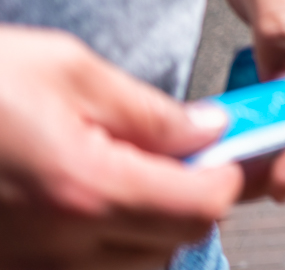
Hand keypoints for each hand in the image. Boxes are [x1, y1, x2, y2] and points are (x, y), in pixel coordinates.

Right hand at [0, 26, 242, 269]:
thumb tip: (208, 131)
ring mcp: (28, 264)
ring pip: (133, 267)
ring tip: (129, 175)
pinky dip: (103, 249)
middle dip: (192, 202)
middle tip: (184, 156)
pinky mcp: (9, 266)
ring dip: (150, 229)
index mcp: (86, 188)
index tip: (229, 149)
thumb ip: (148, 110)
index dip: (226, 176)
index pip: (199, 206)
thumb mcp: (67, 69)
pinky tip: (90, 206)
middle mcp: (59, 244)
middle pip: (173, 245)